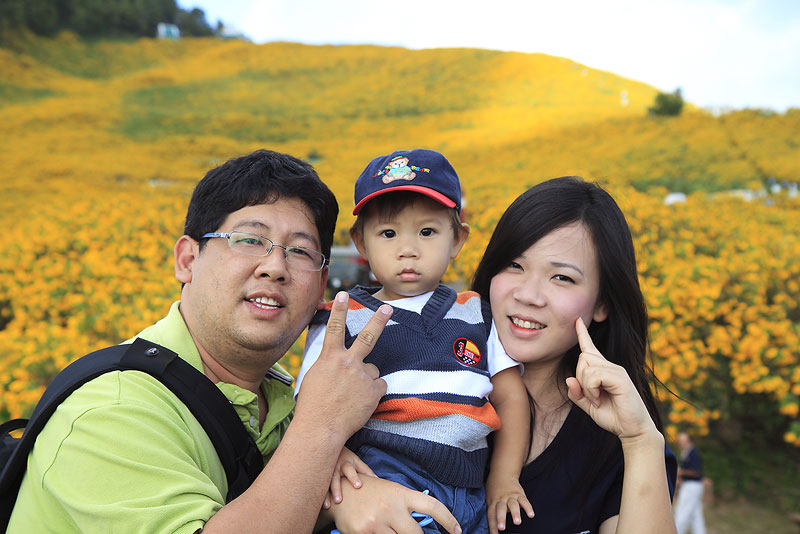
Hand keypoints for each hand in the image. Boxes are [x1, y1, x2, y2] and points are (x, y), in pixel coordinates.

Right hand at [294, 291, 390, 444]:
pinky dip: (373, 394)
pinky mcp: (374, 390)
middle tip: (388, 307)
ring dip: (366, 379)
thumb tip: (339, 361)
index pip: (334, 328)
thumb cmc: (313, 406)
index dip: (338, 310)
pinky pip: (379, 386)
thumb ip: (329, 364)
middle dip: (379, 320)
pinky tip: (360, 403)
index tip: (342, 295)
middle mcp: (348, 362)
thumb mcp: (314, 377)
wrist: (320, 428)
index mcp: (330, 358)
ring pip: (372, 370)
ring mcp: (362, 376)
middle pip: (368, 336)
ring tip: (352, 395)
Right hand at [323, 447, 375, 508]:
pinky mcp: (317, 476)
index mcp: (346, 463)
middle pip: (335, 478)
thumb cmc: (346, 457)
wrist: (327, 446)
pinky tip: (317, 503)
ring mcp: (324, 472)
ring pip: (324, 483)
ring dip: (325, 495)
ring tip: (327, 506)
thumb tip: (377, 480)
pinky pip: (316, 485)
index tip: (358, 486)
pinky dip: (317, 494)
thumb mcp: (356, 461)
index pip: (350, 471)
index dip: (354, 478)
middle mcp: (334, 467)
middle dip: (336, 489)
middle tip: (339, 501)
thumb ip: (365, 470)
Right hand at [328, 475, 461, 533]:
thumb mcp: (392, 491)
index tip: (457, 531)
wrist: (339, 492)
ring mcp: (376, 523)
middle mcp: (390, 508)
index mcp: (401, 494)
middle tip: (410, 532)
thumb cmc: (370, 492)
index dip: (449, 520)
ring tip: (389, 528)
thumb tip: (427, 524)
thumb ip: (408, 506)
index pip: (432, 507)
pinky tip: (377, 532)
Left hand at [486, 473, 533, 533]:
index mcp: (493, 503)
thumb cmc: (495, 491)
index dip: (492, 525)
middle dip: (501, 518)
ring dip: (515, 513)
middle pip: (500, 509)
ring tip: (517, 522)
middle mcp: (501, 500)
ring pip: (513, 505)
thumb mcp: (490, 500)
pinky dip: (528, 507)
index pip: (491, 515)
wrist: (502, 474)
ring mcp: (510, 497)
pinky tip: (531, 514)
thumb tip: (494, 528)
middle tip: (501, 528)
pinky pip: (524, 501)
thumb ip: (493, 512)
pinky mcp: (519, 494)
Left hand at [566, 318, 657, 441]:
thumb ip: (577, 393)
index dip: (582, 334)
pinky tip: (599, 400)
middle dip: (580, 378)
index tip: (577, 320)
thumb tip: (569, 378)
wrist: (633, 430)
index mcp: (604, 370)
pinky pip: (594, 376)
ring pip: (586, 366)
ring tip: (597, 400)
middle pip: (583, 357)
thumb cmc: (613, 416)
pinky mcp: (620, 378)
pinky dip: (591, 390)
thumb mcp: (589, 406)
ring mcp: (617, 370)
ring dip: (586, 387)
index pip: (590, 348)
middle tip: (591, 397)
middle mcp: (611, 366)